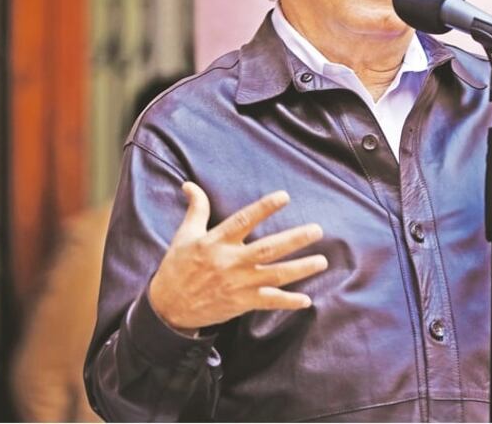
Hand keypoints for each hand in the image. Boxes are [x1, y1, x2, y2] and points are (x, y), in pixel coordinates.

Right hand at [148, 182, 328, 332]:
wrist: (168, 307)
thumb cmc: (178, 267)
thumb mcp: (185, 235)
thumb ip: (196, 209)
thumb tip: (190, 184)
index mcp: (216, 242)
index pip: (243, 221)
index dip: (264, 209)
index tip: (284, 197)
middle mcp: (230, 262)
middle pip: (268, 249)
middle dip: (294, 239)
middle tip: (317, 230)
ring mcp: (238, 284)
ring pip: (275, 275)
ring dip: (300, 269)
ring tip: (322, 261)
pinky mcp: (241, 303)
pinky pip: (269, 302)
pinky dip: (288, 302)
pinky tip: (306, 300)